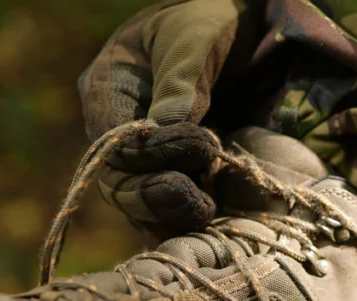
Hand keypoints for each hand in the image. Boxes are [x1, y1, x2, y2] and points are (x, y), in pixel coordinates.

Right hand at [78, 1, 250, 235]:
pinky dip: (188, 220)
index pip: (113, 142)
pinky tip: (216, 218)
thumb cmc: (211, 23)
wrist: (248, 37)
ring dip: (174, 215)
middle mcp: (119, 133)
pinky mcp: (175, 178)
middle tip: (199, 202)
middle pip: (119, 184)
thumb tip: (165, 126)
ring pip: (142, 207)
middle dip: (156, 198)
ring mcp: (145, 161)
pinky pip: (170, 213)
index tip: (204, 146)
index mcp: (109, 90)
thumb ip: (181, 79)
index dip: (150, 156)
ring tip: (209, 210)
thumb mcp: (195, 37)